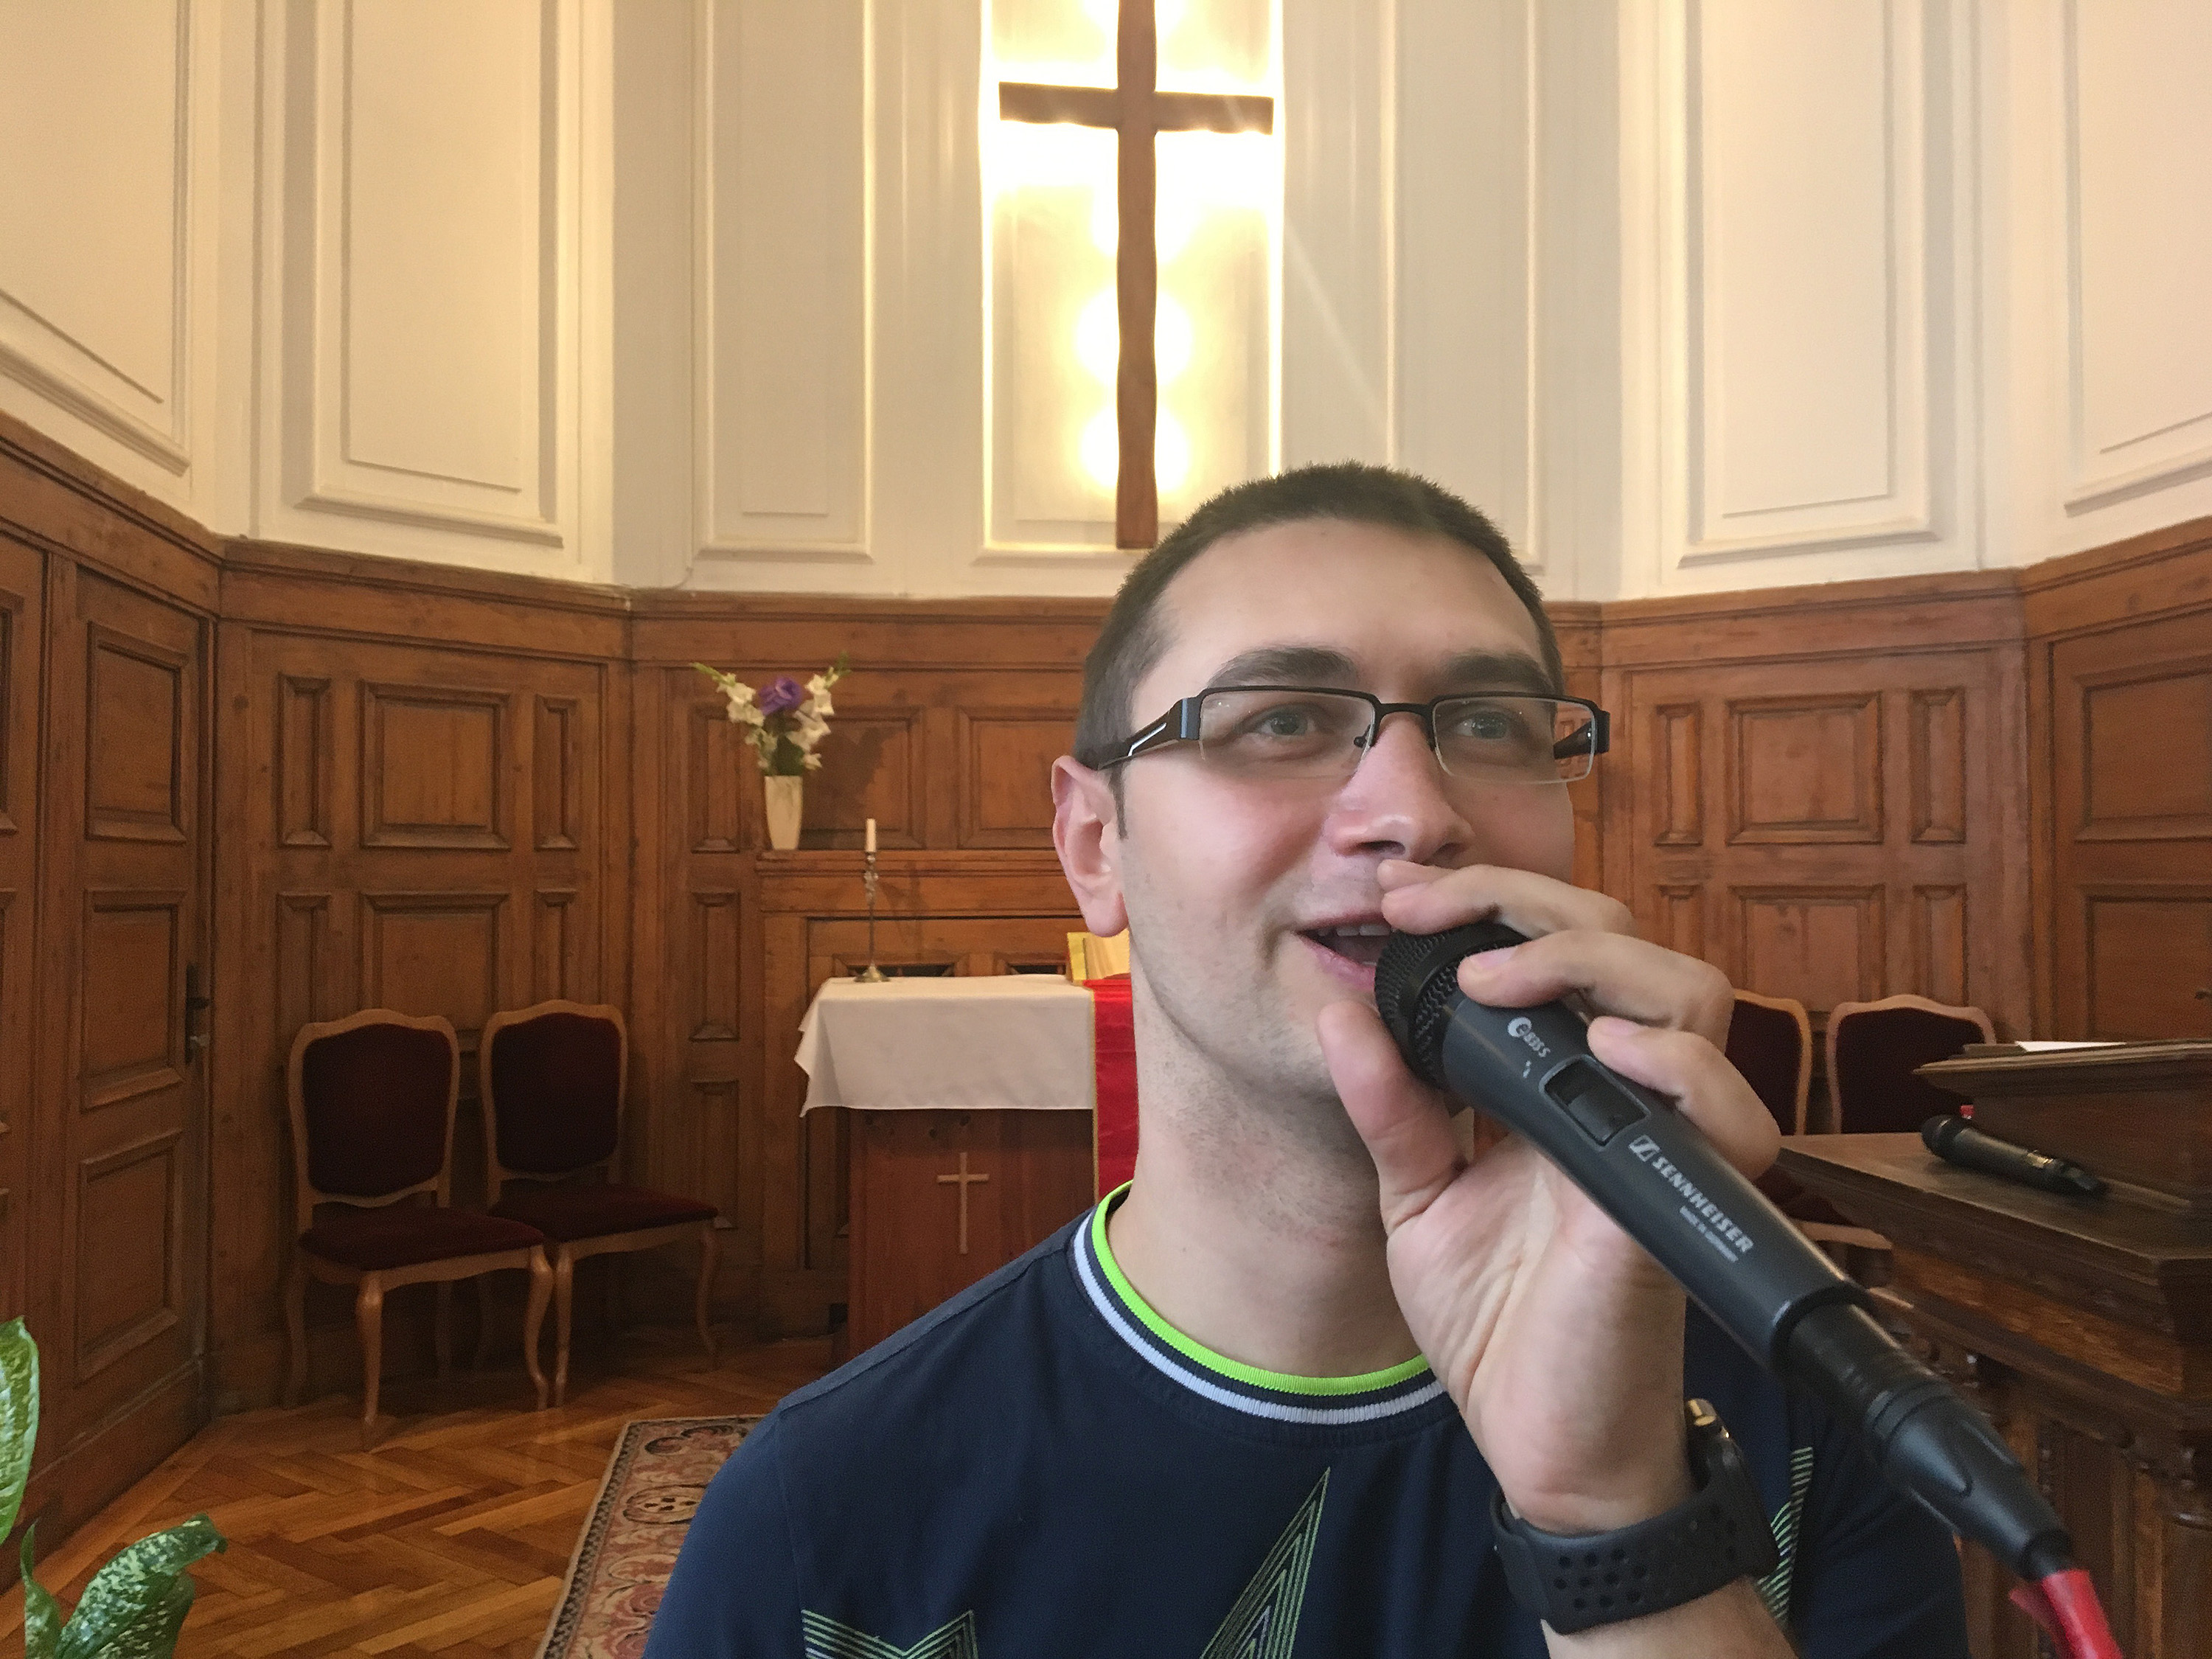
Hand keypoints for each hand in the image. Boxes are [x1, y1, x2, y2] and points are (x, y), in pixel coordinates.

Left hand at [1316, 862, 1778, 1535]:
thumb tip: (1337, 1012)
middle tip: (1431, 912)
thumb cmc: (1498, 1323)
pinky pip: (1725, 1110)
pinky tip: (1600, 1048)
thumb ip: (1390, 1108)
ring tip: (1498, 980)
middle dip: (1526, 902)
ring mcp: (1659, 1140)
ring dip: (1591, 960)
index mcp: (1558, 1082)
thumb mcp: (1417, 1198)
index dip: (1487, 903)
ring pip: (1687, 991)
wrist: (1542, 1444)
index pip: (1558, 946)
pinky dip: (1675, 1063)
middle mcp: (1619, 1095)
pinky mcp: (1683, 1201)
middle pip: (1625, 940)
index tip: (1398, 901)